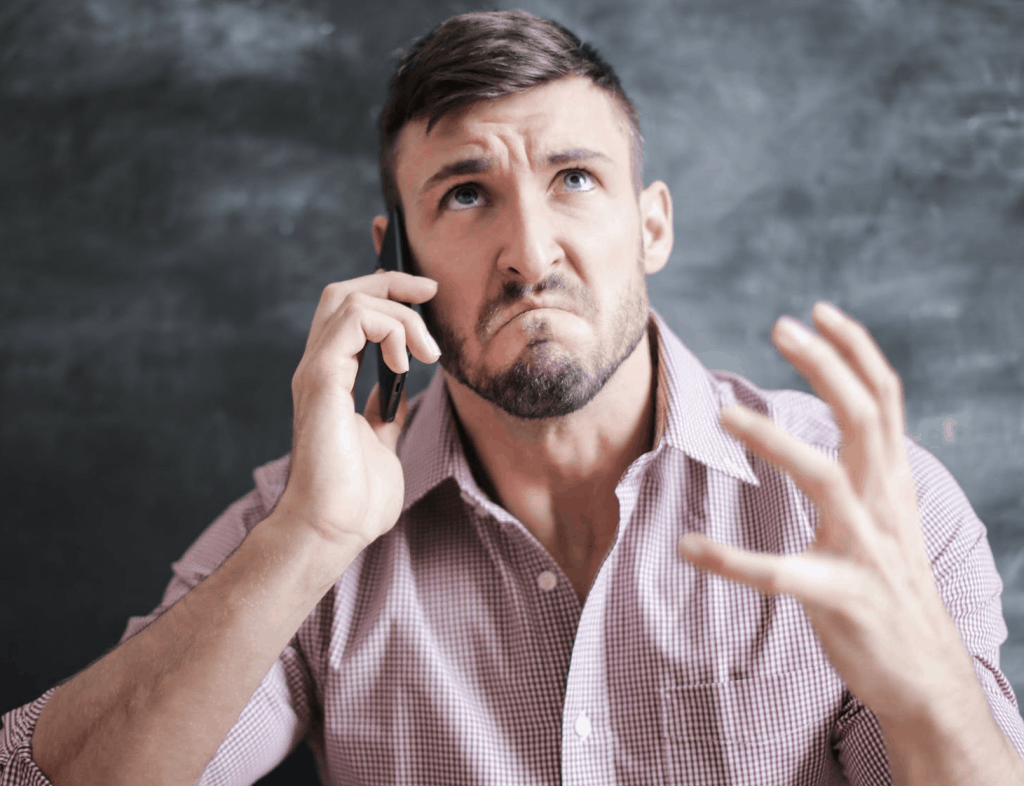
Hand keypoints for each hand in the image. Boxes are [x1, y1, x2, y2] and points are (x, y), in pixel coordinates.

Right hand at [273, 270, 440, 557]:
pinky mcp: (321, 380)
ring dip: (400, 314)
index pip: (351, 313)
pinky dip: (389, 329)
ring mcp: (317, 372)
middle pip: (343, 291)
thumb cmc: (353, 499)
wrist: (332, 530)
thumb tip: (399, 392)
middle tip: (431, 292)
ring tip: (428, 353)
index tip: (427, 296)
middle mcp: (320, 368)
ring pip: (349, 298)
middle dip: (391, 280)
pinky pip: (354, 321)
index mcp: (332, 380)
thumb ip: (385, 412)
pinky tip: (407, 364)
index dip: (387, 292)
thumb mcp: (381, 443)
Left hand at [677, 302, 975, 720]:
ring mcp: (865, 551)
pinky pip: (782, 574)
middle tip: (780, 326)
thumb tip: (848, 419)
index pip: (883, 400)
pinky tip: (689, 546)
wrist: (925, 673)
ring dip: (775, 443)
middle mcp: (883, 506)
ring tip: (723, 417)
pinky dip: (732, 560)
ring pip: (825, 479)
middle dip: (825, 366)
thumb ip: (869, 468)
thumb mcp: (889, 517)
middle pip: (863, 418)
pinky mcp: (841, 598)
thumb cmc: (891, 586)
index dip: (855, 351)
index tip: (817, 311)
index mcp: (890, 483)